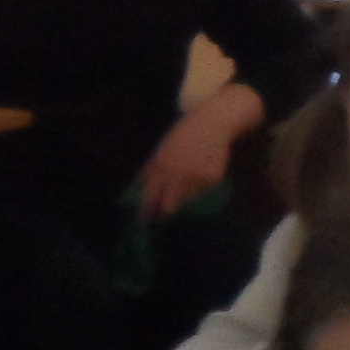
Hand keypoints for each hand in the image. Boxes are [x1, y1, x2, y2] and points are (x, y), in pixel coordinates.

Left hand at [134, 100, 245, 219]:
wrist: (211, 124)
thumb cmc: (183, 135)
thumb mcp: (162, 149)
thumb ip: (151, 169)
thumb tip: (138, 187)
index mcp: (161, 167)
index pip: (150, 196)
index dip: (146, 212)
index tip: (143, 224)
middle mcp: (177, 175)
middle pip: (170, 206)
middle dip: (167, 212)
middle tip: (167, 215)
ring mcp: (196, 177)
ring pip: (188, 198)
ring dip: (187, 192)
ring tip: (192, 173)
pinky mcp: (212, 179)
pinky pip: (204, 189)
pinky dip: (202, 183)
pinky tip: (204, 168)